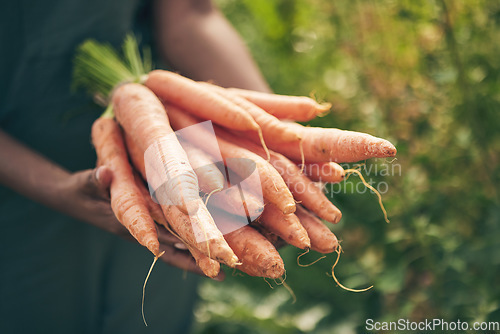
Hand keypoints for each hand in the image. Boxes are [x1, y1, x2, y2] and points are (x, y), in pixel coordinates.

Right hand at [57, 166, 223, 279]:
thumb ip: (95, 179)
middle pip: (174, 248)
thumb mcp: (86, 183)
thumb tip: (102, 172)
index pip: (161, 235)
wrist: (76, 198)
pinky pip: (173, 237)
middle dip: (196, 258)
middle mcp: (143, 229)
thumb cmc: (82, 190)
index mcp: (130, 221)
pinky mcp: (151, 223)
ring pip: (176, 246)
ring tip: (222, 272)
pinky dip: (189, 246)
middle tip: (222, 271)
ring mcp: (148, 227)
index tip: (202, 252)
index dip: (181, 243)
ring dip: (197, 256)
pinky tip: (207, 251)